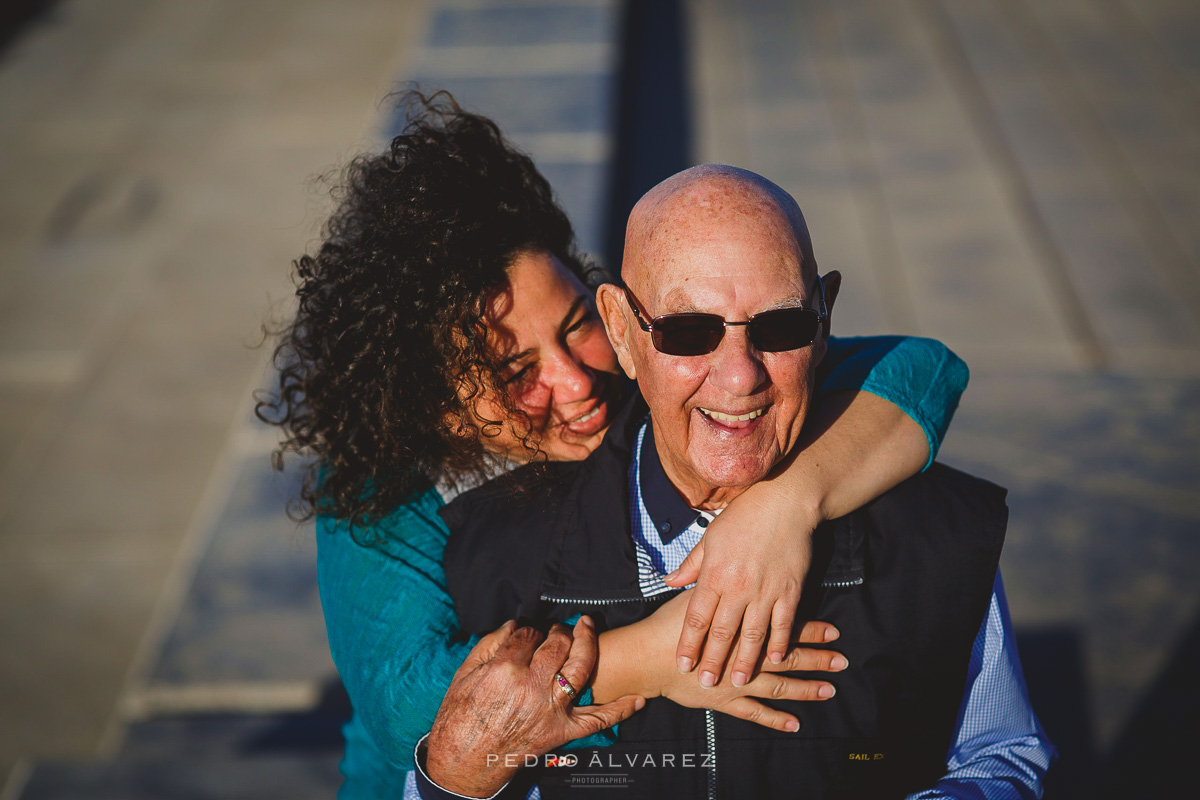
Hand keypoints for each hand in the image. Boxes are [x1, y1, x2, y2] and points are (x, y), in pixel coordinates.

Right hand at [426, 617, 643, 797]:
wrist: (462, 762)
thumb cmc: (460, 718)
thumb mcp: (464, 674)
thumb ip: (489, 643)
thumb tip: (514, 624)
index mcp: (505, 669)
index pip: (529, 633)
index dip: (531, 628)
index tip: (530, 632)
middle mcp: (531, 686)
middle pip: (558, 644)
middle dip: (561, 630)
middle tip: (559, 630)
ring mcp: (550, 710)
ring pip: (581, 668)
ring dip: (589, 644)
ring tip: (588, 629)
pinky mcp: (561, 732)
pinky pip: (598, 720)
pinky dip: (620, 709)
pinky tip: (638, 698)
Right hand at [596, 590, 844, 732]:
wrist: (642, 657)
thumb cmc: (665, 624)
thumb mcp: (692, 594)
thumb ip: (710, 578)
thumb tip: (737, 566)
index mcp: (740, 626)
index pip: (780, 626)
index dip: (808, 629)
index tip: (833, 630)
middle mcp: (742, 655)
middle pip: (786, 657)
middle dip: (816, 658)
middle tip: (842, 661)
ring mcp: (735, 681)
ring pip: (777, 686)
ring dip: (805, 688)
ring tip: (830, 689)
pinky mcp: (725, 701)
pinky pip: (755, 712)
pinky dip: (775, 718)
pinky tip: (795, 723)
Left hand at [664, 485, 819, 689]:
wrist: (785, 500)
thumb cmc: (744, 516)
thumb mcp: (710, 537)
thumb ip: (691, 564)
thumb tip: (669, 582)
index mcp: (714, 574)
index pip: (696, 617)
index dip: (689, 644)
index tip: (681, 664)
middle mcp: (738, 586)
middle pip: (722, 632)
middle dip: (712, 660)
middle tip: (705, 684)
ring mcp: (766, 590)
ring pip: (753, 634)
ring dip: (744, 660)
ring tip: (736, 680)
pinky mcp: (790, 589)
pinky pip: (784, 623)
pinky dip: (779, 643)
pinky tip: (774, 659)